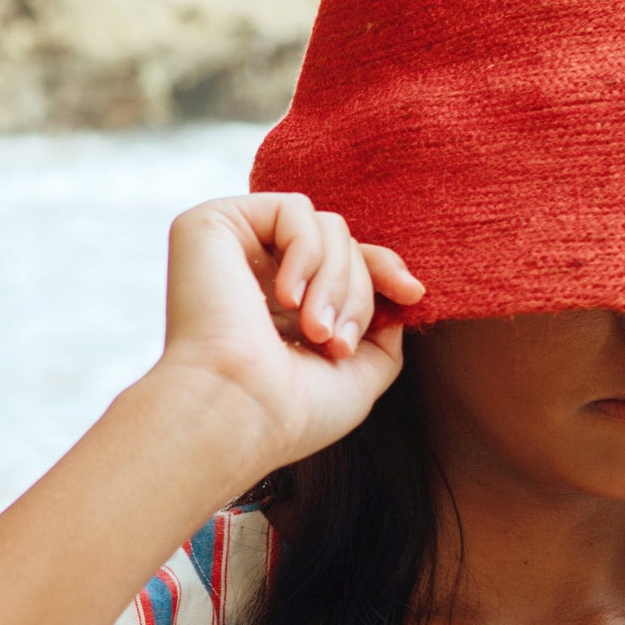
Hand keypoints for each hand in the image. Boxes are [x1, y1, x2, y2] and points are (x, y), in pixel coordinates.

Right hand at [151, 193, 425, 469]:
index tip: (413, 293)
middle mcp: (257, 273)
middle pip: (345, 245)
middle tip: (337, 343)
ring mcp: (233, 247)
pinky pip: (293, 209)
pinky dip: (307, 252)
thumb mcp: (359, 374)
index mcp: (283, 306)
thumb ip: (381, 332)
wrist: (237, 415)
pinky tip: (286, 298)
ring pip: (328, 226)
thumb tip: (398, 292)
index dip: (384, 269)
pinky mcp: (212, 225)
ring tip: (315, 330)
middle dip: (359, 293)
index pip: (347, 262)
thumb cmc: (291, 410)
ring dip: (337, 281)